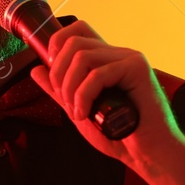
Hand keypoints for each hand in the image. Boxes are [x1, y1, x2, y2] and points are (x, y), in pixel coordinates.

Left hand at [29, 21, 183, 166]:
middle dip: (58, 73)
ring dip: (70, 88)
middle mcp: (118, 54)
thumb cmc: (119, 135)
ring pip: (82, 56)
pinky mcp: (137, 69)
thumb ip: (60, 90)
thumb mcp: (79, 109)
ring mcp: (129, 59)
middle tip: (65, 101)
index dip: (57, 44)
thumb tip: (36, 70)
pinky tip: (86, 114)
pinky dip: (84, 96)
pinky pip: (98, 74)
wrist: (147, 154)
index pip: (78, 30)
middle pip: (74, 42)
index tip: (53, 75)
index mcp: (106, 60)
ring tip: (77, 111)